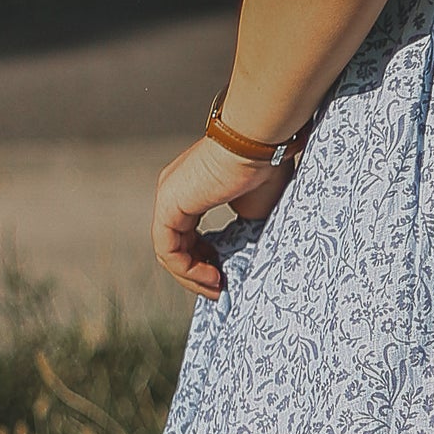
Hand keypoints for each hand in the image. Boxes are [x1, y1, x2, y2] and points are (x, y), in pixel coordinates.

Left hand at [152, 134, 294, 299]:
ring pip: (170, 252)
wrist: (258, 145)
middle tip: (221, 288)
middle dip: (198, 273)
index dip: (206, 259)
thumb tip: (243, 261)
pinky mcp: (168, 205)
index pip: (188, 235)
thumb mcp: (255, 212)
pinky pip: (168, 250)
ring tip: (218, 287)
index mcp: (194, 190)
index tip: (227, 274)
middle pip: (176, 245)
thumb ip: (241, 234)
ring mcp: (168, 197)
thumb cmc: (265, 169)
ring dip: (193, 277)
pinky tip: (213, 276)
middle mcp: (175, 192)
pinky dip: (188, 270)